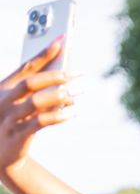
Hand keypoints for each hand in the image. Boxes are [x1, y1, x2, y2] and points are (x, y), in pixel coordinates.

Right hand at [0, 38, 73, 173]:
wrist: (0, 153)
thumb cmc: (12, 121)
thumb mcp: (18, 102)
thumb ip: (37, 89)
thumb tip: (64, 75)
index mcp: (2, 88)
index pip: (25, 67)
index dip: (44, 53)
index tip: (61, 40)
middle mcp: (3, 101)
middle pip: (30, 83)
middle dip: (55, 76)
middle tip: (77, 73)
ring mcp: (9, 118)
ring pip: (36, 102)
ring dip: (61, 96)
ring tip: (79, 92)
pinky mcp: (18, 135)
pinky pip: (41, 122)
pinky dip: (59, 116)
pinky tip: (73, 113)